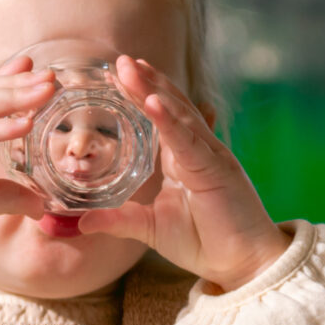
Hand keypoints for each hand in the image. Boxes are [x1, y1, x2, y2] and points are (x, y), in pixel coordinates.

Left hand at [78, 55, 291, 291]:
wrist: (243, 264)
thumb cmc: (204, 242)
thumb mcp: (151, 229)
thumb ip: (119, 221)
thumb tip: (81, 222)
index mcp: (182, 158)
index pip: (159, 118)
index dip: (140, 95)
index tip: (117, 75)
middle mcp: (196, 150)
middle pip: (170, 106)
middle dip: (145, 82)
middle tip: (119, 60)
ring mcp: (209, 155)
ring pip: (178, 115)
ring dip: (154, 89)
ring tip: (130, 68)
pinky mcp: (217, 168)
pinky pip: (189, 140)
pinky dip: (170, 121)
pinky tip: (153, 102)